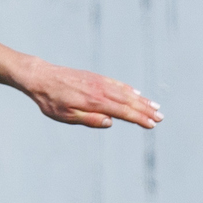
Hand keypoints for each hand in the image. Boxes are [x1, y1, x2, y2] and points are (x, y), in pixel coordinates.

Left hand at [18, 59, 162, 128]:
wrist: (41, 77)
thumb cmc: (51, 101)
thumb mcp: (66, 116)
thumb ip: (89, 119)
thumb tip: (111, 122)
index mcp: (94, 102)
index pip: (123, 112)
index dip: (139, 119)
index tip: (152, 124)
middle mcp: (100, 90)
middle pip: (128, 101)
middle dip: (146, 110)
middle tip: (161, 117)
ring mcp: (99, 82)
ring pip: (125, 92)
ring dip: (141, 100)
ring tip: (155, 106)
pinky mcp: (95, 77)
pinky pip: (116, 84)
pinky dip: (129, 89)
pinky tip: (136, 93)